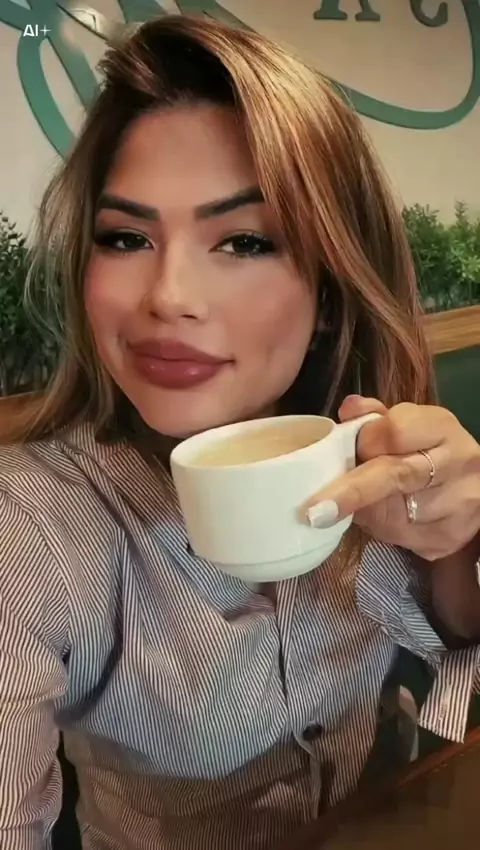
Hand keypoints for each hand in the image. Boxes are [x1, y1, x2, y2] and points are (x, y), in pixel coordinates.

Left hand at [308, 395, 479, 560]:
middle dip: (350, 492)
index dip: (366, 441)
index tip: (352, 448)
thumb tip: (347, 409)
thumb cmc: (428, 451)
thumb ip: (374, 416)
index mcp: (442, 427)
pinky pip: (400, 538)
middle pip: (393, 475)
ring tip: (364, 505)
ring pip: (393, 514)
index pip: (394, 430)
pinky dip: (382, 530)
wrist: (472, 490)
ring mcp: (459, 503)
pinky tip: (386, 520)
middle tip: (314, 512)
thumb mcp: (407, 425)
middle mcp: (458, 462)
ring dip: (366, 512)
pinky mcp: (449, 537)